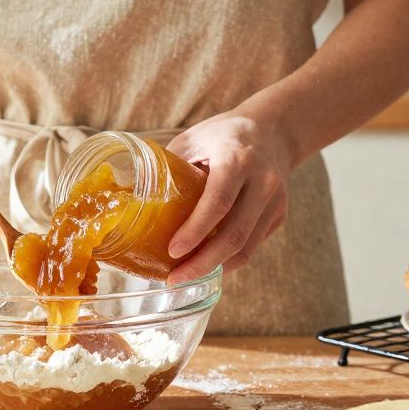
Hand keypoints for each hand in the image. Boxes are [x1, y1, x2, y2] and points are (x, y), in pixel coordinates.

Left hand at [164, 110, 293, 282]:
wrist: (275, 131)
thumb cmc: (223, 135)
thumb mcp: (193, 139)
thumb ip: (170, 167)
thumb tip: (129, 196)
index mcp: (237, 158)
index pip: (218, 201)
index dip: (195, 230)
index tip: (172, 251)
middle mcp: (263, 182)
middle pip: (235, 234)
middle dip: (202, 263)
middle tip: (173, 278)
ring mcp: (275, 202)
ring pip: (246, 248)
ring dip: (214, 267)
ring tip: (184, 276)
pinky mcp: (279, 216)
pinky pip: (252, 246)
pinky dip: (227, 260)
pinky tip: (205, 263)